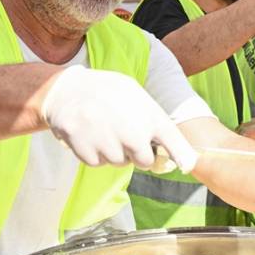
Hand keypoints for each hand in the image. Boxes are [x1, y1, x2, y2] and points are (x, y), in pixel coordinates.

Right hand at [40, 66, 197, 171]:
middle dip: (137, 154)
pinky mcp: (84, 147)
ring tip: (104, 129)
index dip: (182, 155)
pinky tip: (90, 134)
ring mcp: (106, 139)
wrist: (67, 88)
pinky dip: (94, 153)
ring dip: (114, 152)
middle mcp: (129, 128)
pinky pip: (96, 163)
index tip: (187, 166)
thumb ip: (156, 124)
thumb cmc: (110, 94)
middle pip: (144, 161)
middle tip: (125, 135)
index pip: (171, 138)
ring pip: (119, 163)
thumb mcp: (137, 97)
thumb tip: (179, 156)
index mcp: (146, 112)